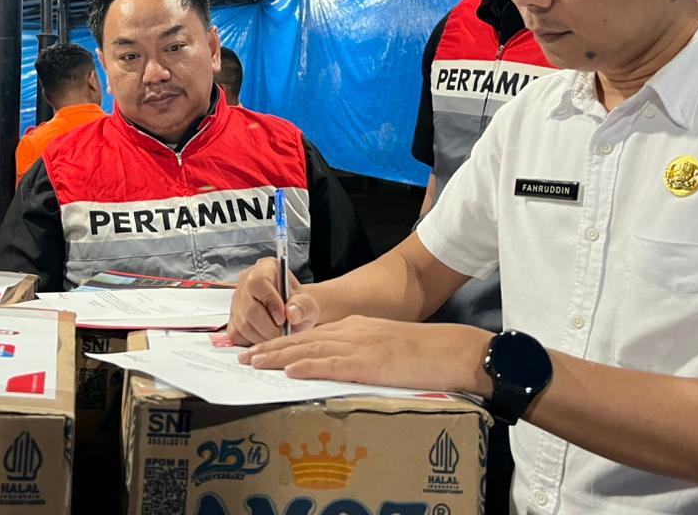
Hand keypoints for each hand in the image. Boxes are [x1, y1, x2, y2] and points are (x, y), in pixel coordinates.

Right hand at [227, 257, 320, 345]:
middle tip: (284, 333)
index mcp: (265, 268)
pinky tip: (266, 336)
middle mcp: (246, 282)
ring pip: (243, 325)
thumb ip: (303, 306)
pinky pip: (238, 336)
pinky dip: (254, 342)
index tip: (283, 318)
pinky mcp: (232, 320)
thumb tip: (292, 313)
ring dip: (263, 336)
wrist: (292, 315)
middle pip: (249, 308)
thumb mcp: (308, 303)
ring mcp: (237, 302)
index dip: (270, 301)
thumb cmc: (298, 305)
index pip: (258, 282)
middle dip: (269, 327)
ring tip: (278, 335)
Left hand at [238, 315, 493, 394]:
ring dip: (280, 356)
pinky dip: (309, 365)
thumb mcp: (385, 346)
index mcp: (356, 327)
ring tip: (255, 362)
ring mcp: (361, 344)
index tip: (262, 349)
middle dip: (272, 347)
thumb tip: (338, 365)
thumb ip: (361, 351)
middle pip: (304, 338)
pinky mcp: (370, 361)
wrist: (452, 350)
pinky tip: (291, 370)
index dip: (284, 342)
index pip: (312, 334)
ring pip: (311, 348)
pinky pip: (334, 363)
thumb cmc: (424, 353)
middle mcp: (353, 331)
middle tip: (244, 356)